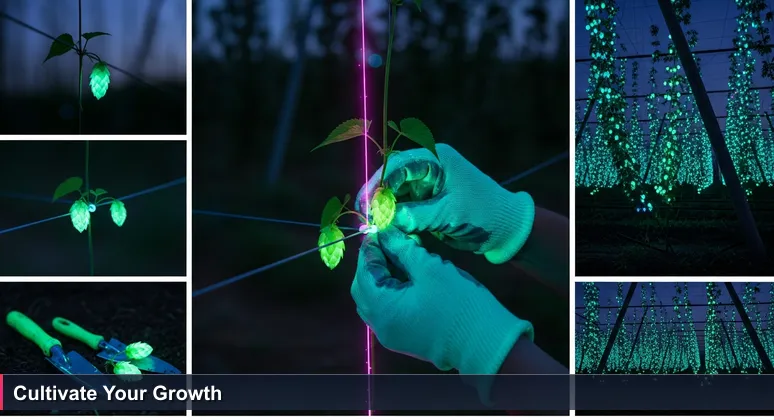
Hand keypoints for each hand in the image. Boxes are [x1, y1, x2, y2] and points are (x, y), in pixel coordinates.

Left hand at [351, 227, 533, 374]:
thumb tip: (386, 233)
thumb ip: (403, 249)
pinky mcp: (403, 339)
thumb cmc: (458, 302)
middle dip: (371, 264)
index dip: (370, 248)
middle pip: (362, 288)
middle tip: (387, 242)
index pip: (364, 272)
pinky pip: (386, 312)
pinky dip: (389, 293)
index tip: (380, 229)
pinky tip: (404, 278)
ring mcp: (391, 335)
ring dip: (380, 279)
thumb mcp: (430, 268)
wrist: (484, 343)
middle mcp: (379, 325)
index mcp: (382, 307)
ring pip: (373, 301)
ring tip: (397, 258)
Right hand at [355, 144, 534, 263]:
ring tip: (374, 227)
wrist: (506, 229)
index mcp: (437, 159)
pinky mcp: (426, 204)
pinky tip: (387, 232)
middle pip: (393, 178)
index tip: (368, 201)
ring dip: (385, 210)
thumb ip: (418, 215)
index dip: (380, 182)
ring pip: (395, 195)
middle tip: (364, 215)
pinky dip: (395, 221)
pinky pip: (403, 209)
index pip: (400, 164)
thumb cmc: (485, 214)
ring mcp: (427, 186)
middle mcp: (429, 168)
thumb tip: (387, 219)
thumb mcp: (451, 214)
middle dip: (378, 197)